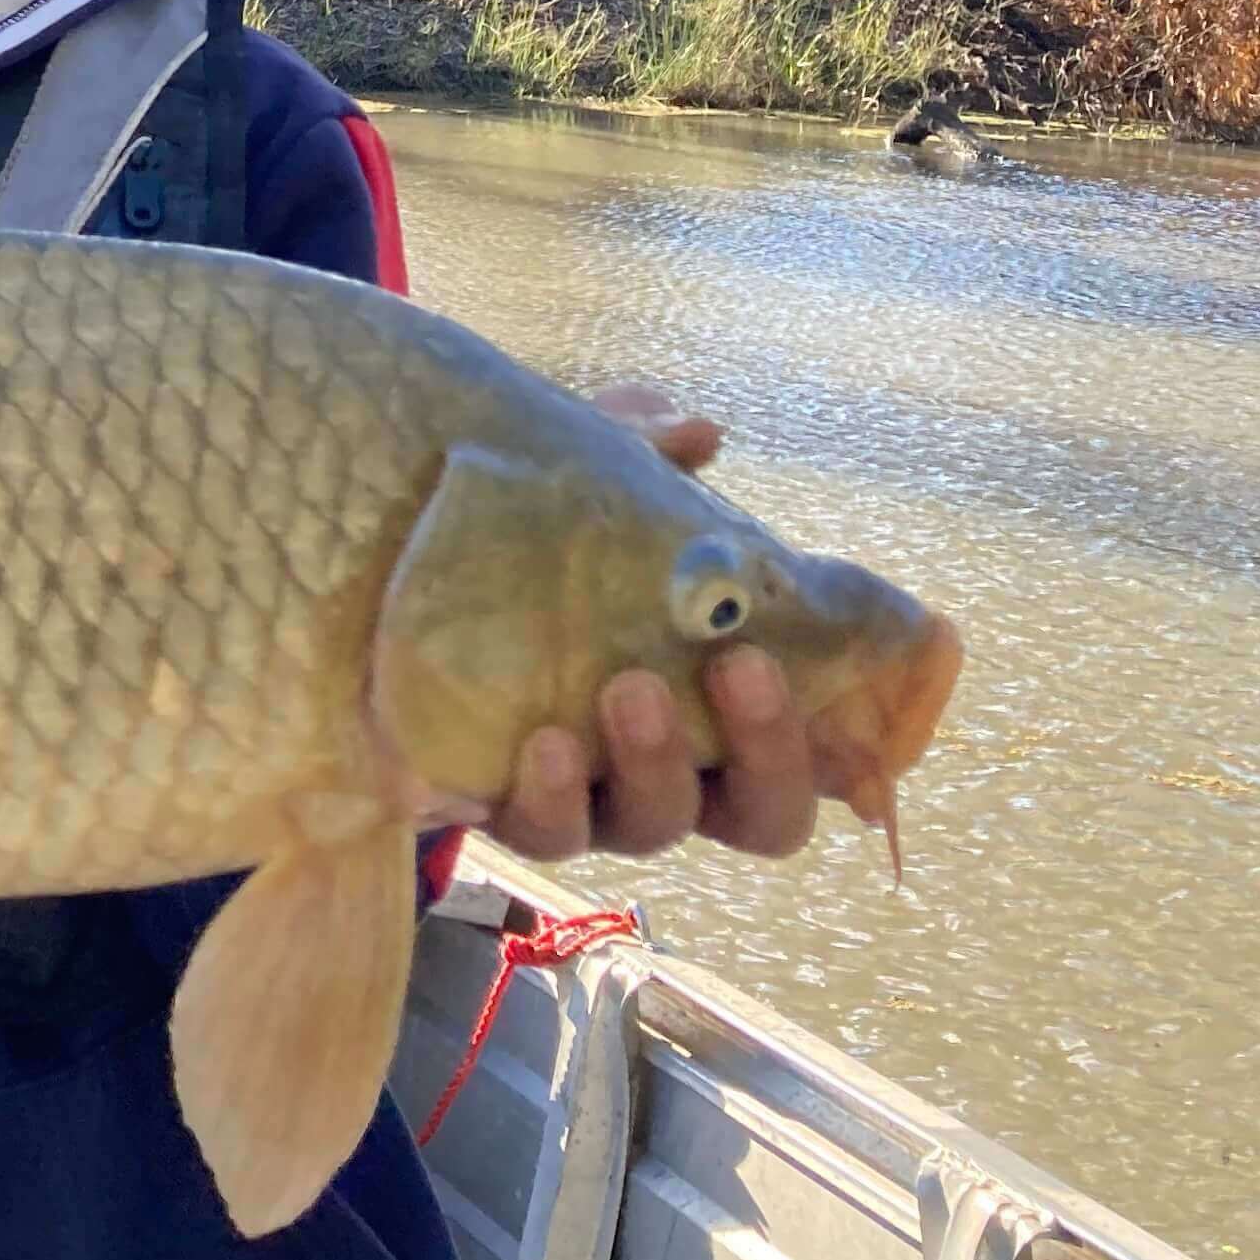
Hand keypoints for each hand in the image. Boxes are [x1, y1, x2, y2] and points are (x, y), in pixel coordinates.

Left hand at [482, 380, 827, 863]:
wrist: (390, 597)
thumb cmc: (531, 557)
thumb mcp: (582, 492)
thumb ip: (639, 454)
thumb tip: (694, 429)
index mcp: (723, 714)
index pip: (819, 756)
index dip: (853, 733)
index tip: (869, 670)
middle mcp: (675, 772)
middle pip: (763, 816)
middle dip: (766, 749)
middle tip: (740, 667)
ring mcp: (597, 803)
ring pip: (657, 826)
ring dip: (655, 762)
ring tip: (629, 688)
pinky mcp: (511, 814)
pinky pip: (545, 830)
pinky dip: (551, 793)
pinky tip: (543, 741)